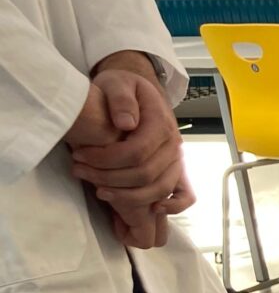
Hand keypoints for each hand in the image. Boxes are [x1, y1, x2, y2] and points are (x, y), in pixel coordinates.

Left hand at [67, 71, 193, 240]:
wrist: (138, 92)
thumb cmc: (123, 88)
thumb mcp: (117, 83)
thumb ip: (121, 99)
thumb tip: (127, 124)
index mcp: (160, 123)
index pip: (136, 152)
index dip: (105, 160)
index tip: (79, 155)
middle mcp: (173, 144)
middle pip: (145, 174)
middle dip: (108, 178)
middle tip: (80, 171)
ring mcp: (177, 160)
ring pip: (158, 189)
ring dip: (127, 196)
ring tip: (99, 190)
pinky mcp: (175, 170)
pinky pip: (185, 195)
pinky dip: (173, 206)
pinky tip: (153, 210)